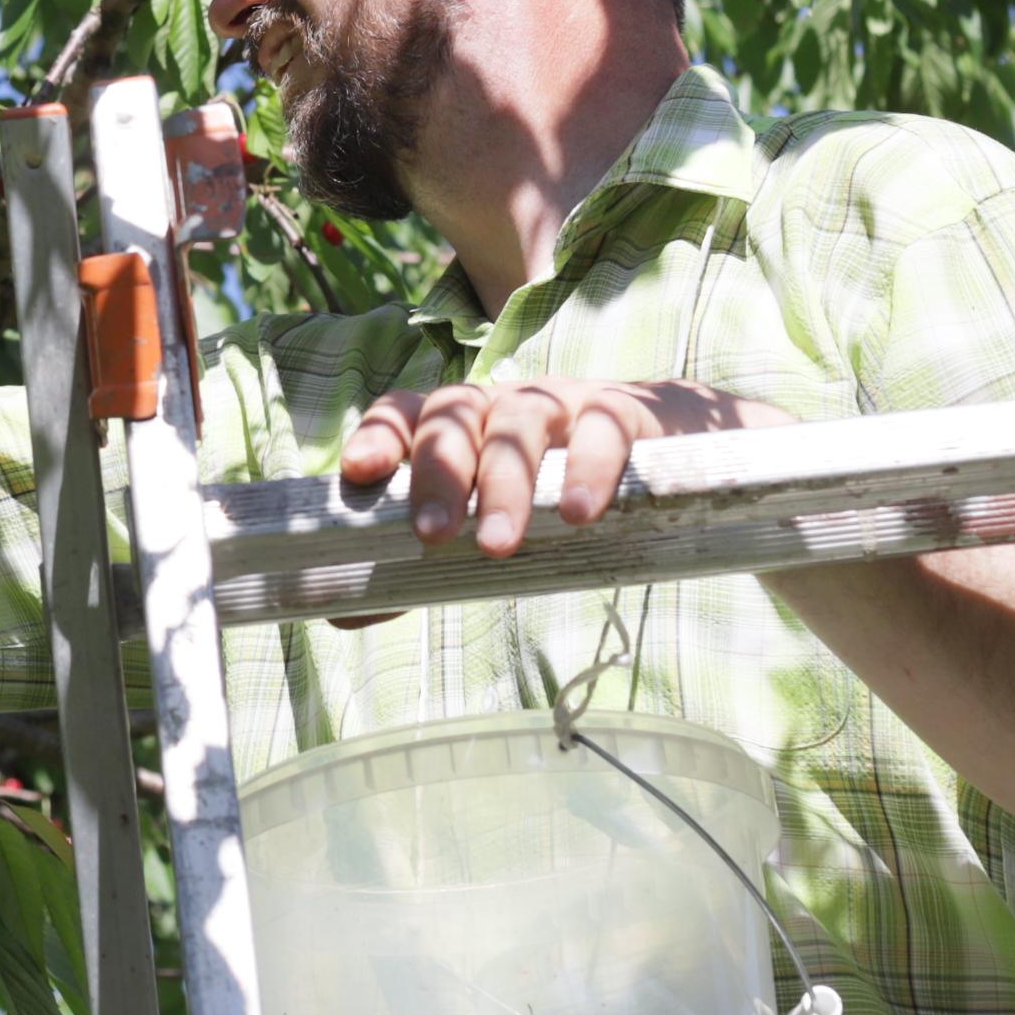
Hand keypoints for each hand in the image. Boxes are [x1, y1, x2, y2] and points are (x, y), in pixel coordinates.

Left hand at [337, 378, 749, 554]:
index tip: (359, 473)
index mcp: (462, 424)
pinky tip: (579, 514)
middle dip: (437, 472)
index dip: (380, 434)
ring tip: (497, 545)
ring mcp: (563, 402)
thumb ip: (421, 566)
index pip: (408, 409)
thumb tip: (338, 611)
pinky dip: (587, 468)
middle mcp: (503, 404)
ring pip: (520, 425)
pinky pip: (600, 431)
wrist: (676, 455)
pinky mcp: (625, 415)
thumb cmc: (558, 497)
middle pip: (457, 415)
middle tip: (430, 536)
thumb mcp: (494, 525)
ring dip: (505, 483)